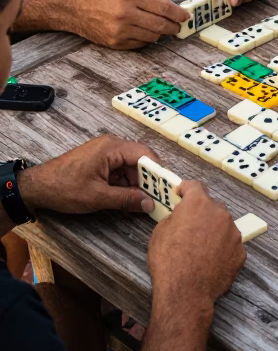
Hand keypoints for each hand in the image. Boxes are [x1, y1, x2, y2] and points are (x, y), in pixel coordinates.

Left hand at [19, 136, 157, 215]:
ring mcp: (105, 154)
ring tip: (144, 204)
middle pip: (139, 161)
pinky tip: (129, 201)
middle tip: (159, 198)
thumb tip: (149, 204)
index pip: (145, 154)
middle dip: (148, 180)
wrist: (37, 187)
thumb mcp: (98, 197)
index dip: (159, 170)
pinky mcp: (100, 163)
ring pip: (130, 168)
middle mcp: (111, 146)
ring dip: (137, 185)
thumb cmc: (64, 188)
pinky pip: (120, 172)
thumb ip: (126, 199)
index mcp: (111, 148)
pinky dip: (125, 186)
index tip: (168, 186)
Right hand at [72, 0, 189, 48]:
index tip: (186, 16)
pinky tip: (147, 32)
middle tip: (178, 26)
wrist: (75, 7)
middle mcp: (125, 13)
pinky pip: (140, 44)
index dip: (178, 13)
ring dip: (161, 33)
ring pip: (152, 36)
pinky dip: (148, 39)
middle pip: (161, 24)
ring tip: (163, 28)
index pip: (163, 7)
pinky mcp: (115, 42)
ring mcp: (120, 30)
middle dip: (174, 26)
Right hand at [147, 180, 245, 309]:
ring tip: (200, 249)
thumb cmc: (168, 261)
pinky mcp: (240, 252)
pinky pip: (230, 245)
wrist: (186, 291)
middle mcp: (220, 214)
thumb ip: (174, 217)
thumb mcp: (160, 231)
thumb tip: (181, 217)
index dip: (187, 189)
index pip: (195, 186)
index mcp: (198, 204)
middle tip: (190, 228)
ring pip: (223, 226)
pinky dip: (222, 249)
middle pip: (211, 207)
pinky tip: (210, 261)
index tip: (182, 194)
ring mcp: (234, 233)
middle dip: (201, 214)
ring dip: (213, 232)